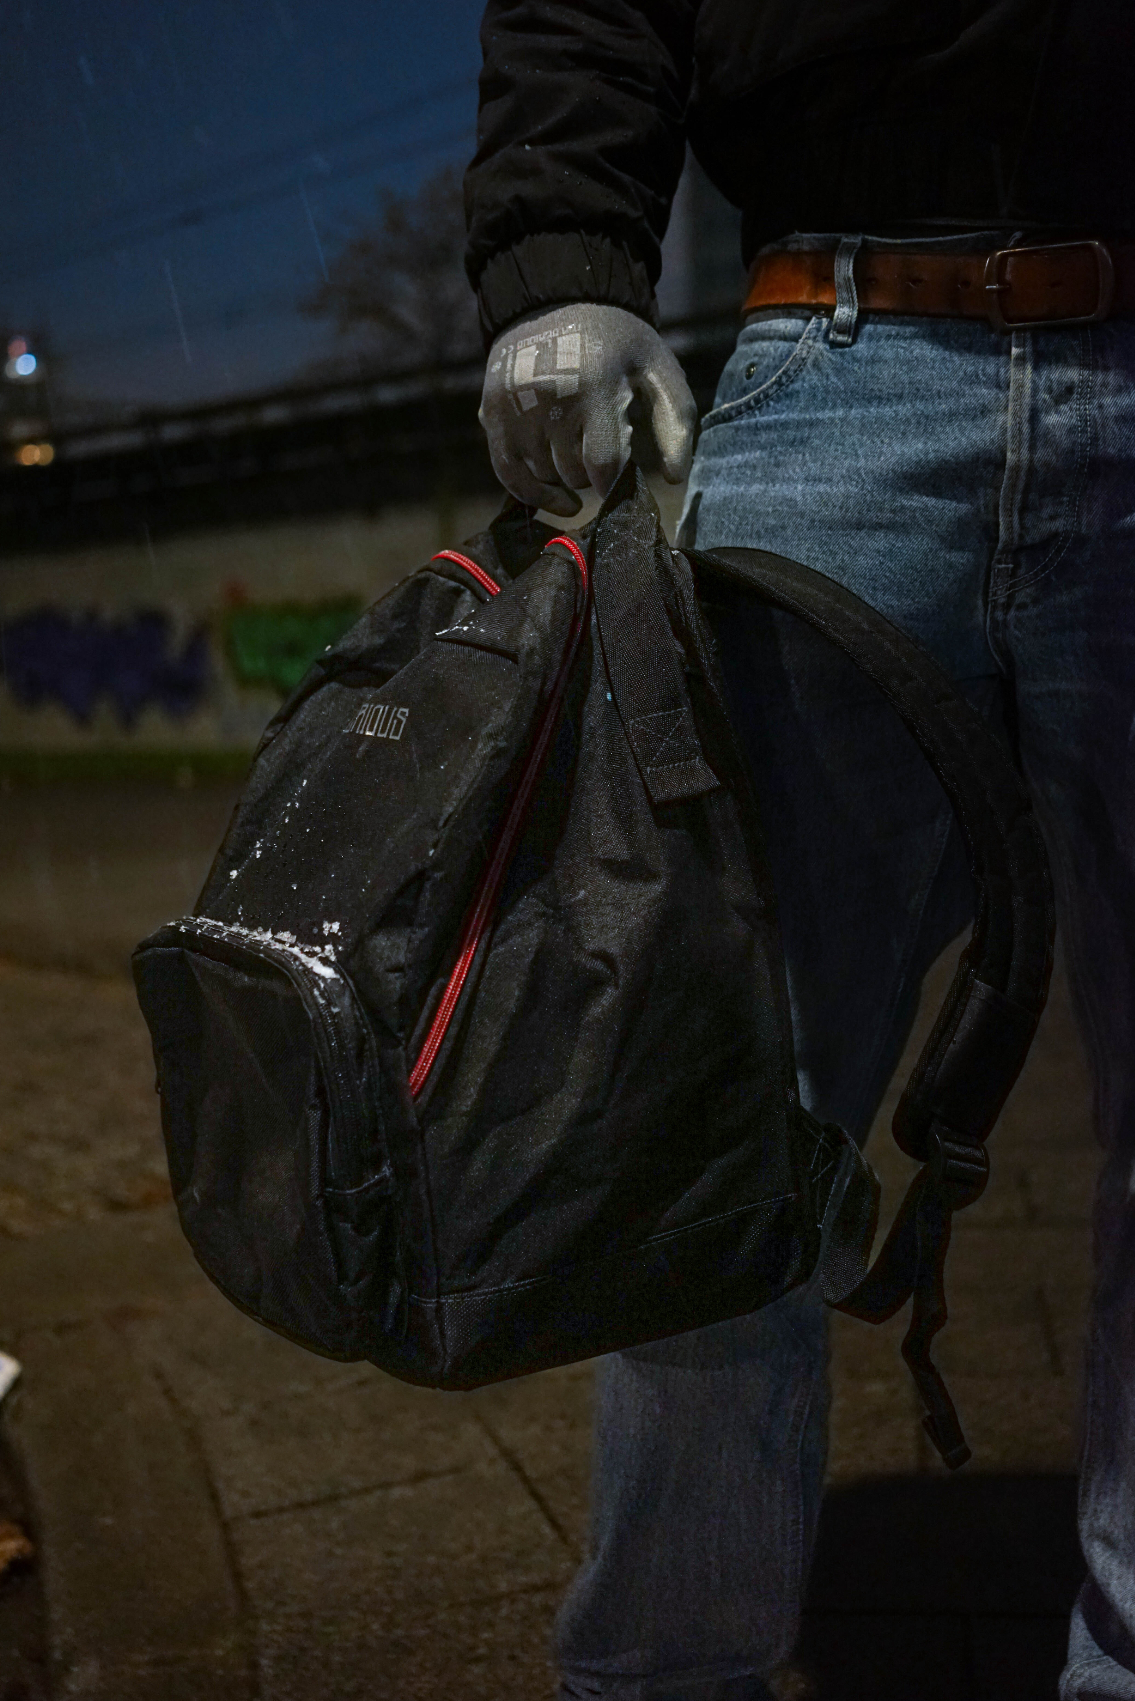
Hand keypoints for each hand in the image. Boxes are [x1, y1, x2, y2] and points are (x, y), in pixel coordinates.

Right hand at [479, 303, 697, 516]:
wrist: (557, 299)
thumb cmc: (617, 343)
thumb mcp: (657, 368)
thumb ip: (676, 421)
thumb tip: (674, 479)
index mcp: (595, 385)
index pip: (603, 463)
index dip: (615, 483)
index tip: (623, 483)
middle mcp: (550, 398)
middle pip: (573, 473)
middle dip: (593, 473)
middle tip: (601, 451)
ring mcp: (517, 406)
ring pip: (544, 476)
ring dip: (565, 478)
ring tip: (580, 456)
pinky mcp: (492, 413)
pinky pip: (508, 473)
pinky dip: (532, 495)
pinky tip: (557, 500)